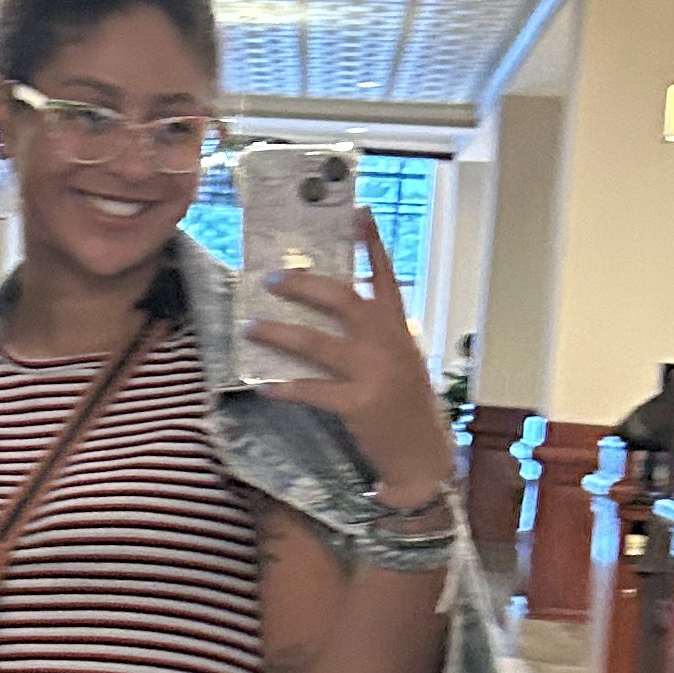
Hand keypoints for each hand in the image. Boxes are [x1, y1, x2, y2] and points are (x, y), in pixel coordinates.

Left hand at [249, 209, 456, 505]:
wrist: (423, 458)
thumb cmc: (406, 408)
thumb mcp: (401, 363)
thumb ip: (376, 337)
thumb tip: (332, 313)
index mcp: (400, 331)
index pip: (386, 278)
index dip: (372, 245)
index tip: (358, 213)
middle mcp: (389, 345)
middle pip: (343, 300)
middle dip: (304, 286)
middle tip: (272, 277)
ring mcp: (374, 374)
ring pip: (317, 343)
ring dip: (279, 332)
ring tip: (250, 325)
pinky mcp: (357, 404)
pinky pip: (311, 389)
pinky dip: (285, 386)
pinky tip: (264, 385)